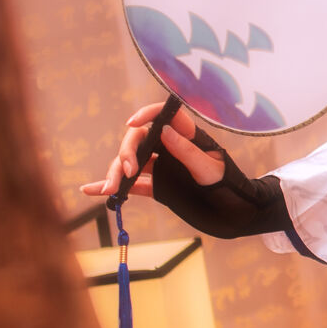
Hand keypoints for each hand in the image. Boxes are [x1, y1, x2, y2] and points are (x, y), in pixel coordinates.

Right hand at [81, 102, 224, 202]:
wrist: (234, 212)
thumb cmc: (229, 186)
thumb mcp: (211, 170)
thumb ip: (187, 152)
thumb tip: (165, 131)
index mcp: (186, 136)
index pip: (163, 116)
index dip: (146, 115)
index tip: (132, 124)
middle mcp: (169, 148)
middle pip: (138, 140)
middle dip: (126, 153)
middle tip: (128, 171)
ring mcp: (161, 167)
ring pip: (130, 162)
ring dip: (116, 173)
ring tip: (110, 189)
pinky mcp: (156, 186)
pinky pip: (132, 184)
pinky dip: (112, 187)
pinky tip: (92, 190)